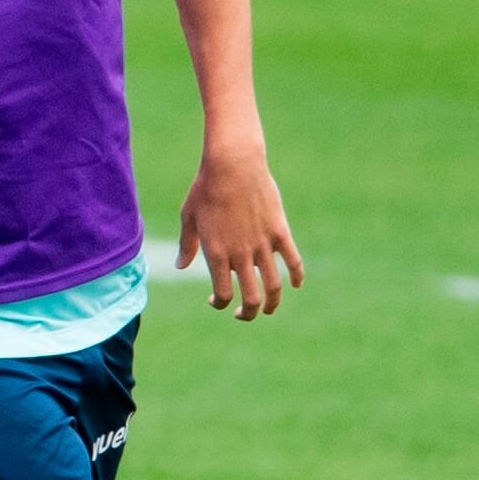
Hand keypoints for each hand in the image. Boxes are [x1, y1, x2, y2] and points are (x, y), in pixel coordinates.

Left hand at [177, 151, 303, 321]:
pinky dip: (297, 277)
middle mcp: (241, 254)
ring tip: (269, 308)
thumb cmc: (205, 189)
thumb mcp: (189, 217)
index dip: (221, 304)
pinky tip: (294, 285)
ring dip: (273, 302)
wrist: (232, 165)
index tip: (217, 301)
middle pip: (251, 298)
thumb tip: (181, 267)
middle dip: (248, 313)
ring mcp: (263, 245)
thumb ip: (187, 245)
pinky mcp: (280, 232)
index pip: (223, 295)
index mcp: (216, 254)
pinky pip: (294, 261)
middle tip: (244, 314)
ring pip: (274, 286)